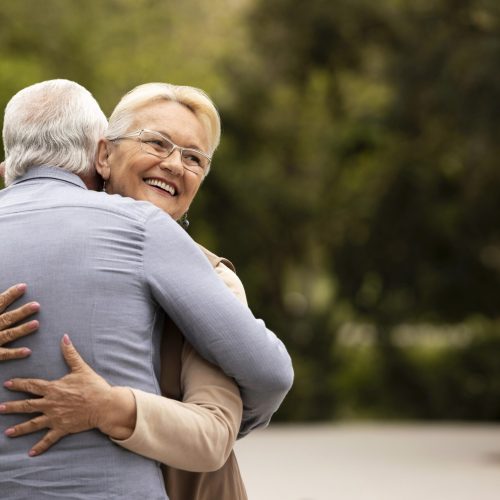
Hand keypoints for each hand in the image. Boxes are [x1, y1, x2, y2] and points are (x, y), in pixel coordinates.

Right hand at [0, 283, 39, 360]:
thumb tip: (3, 297)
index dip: (10, 294)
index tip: (23, 286)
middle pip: (6, 318)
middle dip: (22, 312)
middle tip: (36, 305)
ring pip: (7, 335)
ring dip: (22, 330)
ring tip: (36, 324)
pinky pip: (3, 354)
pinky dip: (15, 353)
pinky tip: (28, 351)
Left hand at [1, 334, 135, 455]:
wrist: (104, 405)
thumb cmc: (93, 386)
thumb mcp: (81, 368)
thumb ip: (70, 353)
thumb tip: (64, 337)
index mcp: (54, 388)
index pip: (32, 385)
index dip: (19, 384)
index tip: (7, 383)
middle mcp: (51, 404)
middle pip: (27, 405)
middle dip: (12, 407)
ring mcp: (55, 418)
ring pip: (33, 424)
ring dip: (19, 428)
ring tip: (7, 432)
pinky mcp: (62, 428)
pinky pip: (48, 439)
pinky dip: (40, 446)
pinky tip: (31, 453)